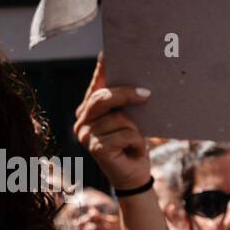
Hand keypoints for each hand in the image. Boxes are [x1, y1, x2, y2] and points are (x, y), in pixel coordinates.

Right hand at [73, 54, 152, 190]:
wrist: (134, 176)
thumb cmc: (132, 145)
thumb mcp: (130, 120)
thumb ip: (126, 104)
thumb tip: (140, 84)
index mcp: (89, 110)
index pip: (96, 86)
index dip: (101, 69)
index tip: (107, 53)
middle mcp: (82, 120)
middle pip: (104, 98)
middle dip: (127, 94)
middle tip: (147, 93)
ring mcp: (85, 134)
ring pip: (119, 118)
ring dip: (135, 129)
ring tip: (134, 141)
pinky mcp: (96, 148)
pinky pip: (125, 134)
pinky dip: (136, 141)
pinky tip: (132, 150)